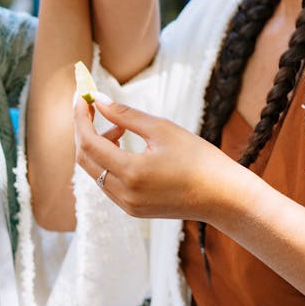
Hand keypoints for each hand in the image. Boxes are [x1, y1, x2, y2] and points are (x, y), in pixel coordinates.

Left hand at [73, 94, 239, 220]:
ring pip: (94, 171)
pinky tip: (123, 146)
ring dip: (97, 146)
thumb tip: (98, 100)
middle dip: (84, 130)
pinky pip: (107, 182)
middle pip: (85, 158)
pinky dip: (107, 161)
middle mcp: (124, 194)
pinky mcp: (133, 209)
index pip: (89, 142)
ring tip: (120, 128)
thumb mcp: (162, 129)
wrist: (223, 197)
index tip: (82, 96)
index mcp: (131, 173)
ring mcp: (127, 205)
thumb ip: (125, 115)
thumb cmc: (199, 159)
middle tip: (93, 107)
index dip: (81, 117)